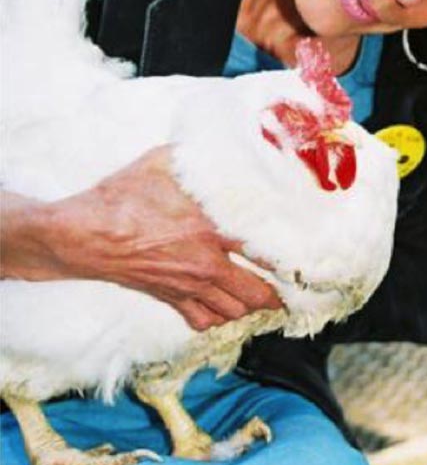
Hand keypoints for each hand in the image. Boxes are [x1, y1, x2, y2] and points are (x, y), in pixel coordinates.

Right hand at [46, 147, 282, 329]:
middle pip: (256, 293)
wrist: (85, 233)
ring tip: (262, 295)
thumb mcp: (164, 162)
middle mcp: (204, 264)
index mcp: (209, 229)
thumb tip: (224, 142)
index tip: (304, 261)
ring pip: (233, 312)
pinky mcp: (169, 298)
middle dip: (276, 293)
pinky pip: (203, 322)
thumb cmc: (123, 195)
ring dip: (250, 306)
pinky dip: (218, 318)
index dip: (289, 260)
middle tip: (289, 286)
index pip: (264, 251)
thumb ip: (199, 157)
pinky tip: (222, 305)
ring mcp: (187, 286)